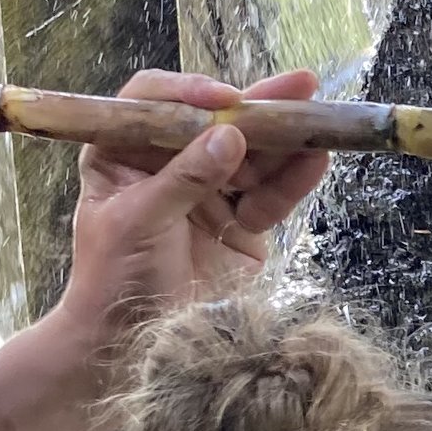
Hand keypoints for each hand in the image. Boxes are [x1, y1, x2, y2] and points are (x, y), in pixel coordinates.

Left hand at [57, 69, 331, 353]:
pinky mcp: (241, 224)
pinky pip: (270, 196)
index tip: (223, 101)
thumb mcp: (139, 223)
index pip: (154, 105)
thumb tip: (229, 138)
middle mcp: (168, 165)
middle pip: (215, 125)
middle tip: (300, 86)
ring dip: (285, 141)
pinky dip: (294, 180)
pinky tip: (315, 161)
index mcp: (124, 154)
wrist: (128, 345)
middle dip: (257, 108)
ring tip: (318, 122)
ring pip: (252, 157)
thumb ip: (185, 179)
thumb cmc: (113, 279)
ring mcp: (208, 193)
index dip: (189, 94)